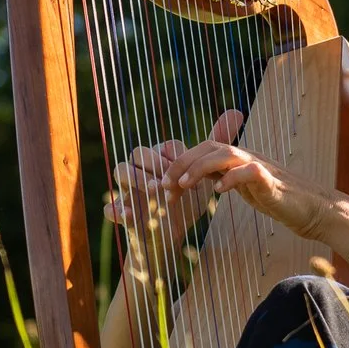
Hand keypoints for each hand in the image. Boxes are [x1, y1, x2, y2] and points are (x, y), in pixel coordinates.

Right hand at [104, 111, 240, 270]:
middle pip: (138, 151)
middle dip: (154, 162)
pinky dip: (116, 210)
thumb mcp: (203, 176)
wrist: (171, 235)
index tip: (191, 170)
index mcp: (160, 158)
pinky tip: (130, 216)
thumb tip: (237, 112)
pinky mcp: (122, 212)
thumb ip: (217, 144)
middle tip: (172, 177)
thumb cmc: (186, 201)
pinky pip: (110, 208)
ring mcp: (128, 188)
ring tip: (154, 191)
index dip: (177, 155)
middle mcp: (141, 169)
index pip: (164, 146)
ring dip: (136, 179)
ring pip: (120, 171)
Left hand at [164, 118, 336, 240]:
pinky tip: (218, 192)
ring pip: (226, 154)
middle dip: (182, 163)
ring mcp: (261, 166)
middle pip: (210, 146)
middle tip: (164, 184)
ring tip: (184, 185)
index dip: (181, 163)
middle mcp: (248, 157)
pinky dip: (232, 179)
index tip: (164, 183)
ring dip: (200, 167)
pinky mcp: (273, 181)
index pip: (204, 149)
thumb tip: (205, 178)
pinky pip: (250, 172)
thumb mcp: (247, 188)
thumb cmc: (281, 200)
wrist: (315, 210)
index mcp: (240, 159)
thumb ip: (227, 178)